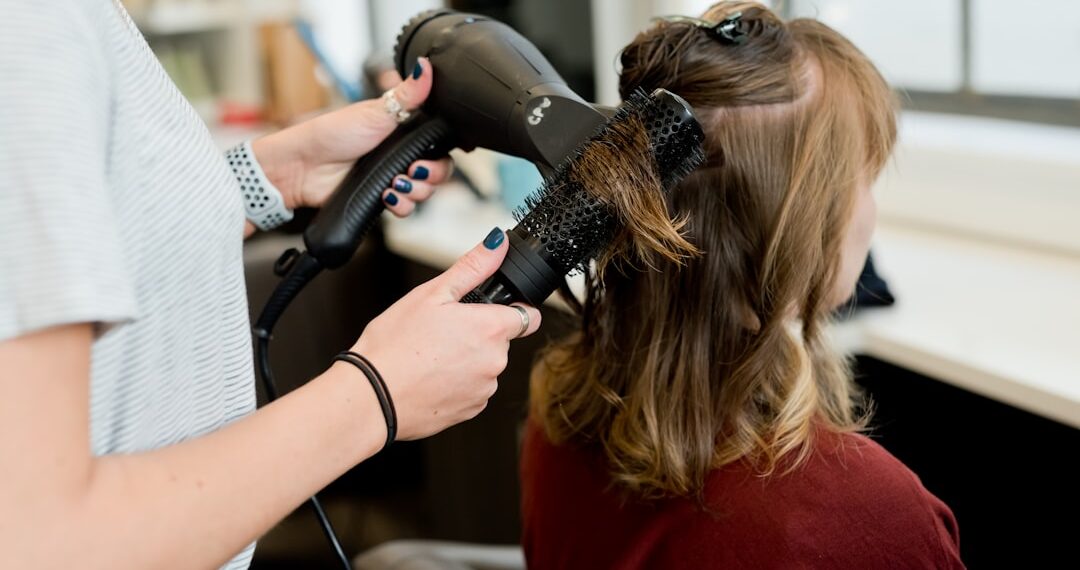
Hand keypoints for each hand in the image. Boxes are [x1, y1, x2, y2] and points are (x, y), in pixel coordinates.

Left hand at [251, 57, 451, 217]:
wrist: (305, 167)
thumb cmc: (334, 133)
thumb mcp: (376, 111)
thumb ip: (408, 94)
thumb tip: (426, 65)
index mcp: (405, 132)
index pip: (440, 146)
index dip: (442, 154)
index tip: (429, 155)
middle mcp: (402, 155)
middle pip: (439, 172)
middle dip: (431, 176)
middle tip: (412, 171)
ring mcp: (393, 177)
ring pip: (424, 192)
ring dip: (416, 192)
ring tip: (395, 185)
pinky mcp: (382, 198)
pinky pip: (406, 209)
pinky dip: (401, 206)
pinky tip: (387, 197)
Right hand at [351, 229, 541, 440]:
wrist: (371, 397)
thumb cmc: (395, 344)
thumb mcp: (431, 294)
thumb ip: (472, 267)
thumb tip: (497, 244)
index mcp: (490, 329)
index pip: (528, 316)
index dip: (512, 309)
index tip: (490, 310)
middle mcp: (495, 361)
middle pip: (502, 341)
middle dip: (479, 334)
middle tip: (442, 331)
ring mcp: (484, 389)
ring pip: (485, 366)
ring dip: (467, 360)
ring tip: (431, 355)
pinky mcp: (471, 410)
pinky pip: (473, 390)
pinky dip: (457, 383)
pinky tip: (430, 377)